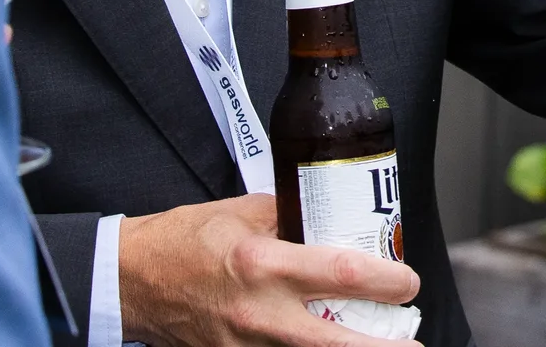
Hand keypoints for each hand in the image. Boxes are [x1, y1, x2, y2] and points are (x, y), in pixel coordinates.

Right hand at [118, 194, 418, 346]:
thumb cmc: (183, 241)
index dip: (384, 281)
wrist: (133, 280)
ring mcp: (246, 344)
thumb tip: (328, 218)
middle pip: (336, 343)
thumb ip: (289, 216)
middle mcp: (259, 311)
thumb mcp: (242, 212)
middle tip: (412, 344)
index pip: (339, 274)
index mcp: (262, 263)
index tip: (407, 282)